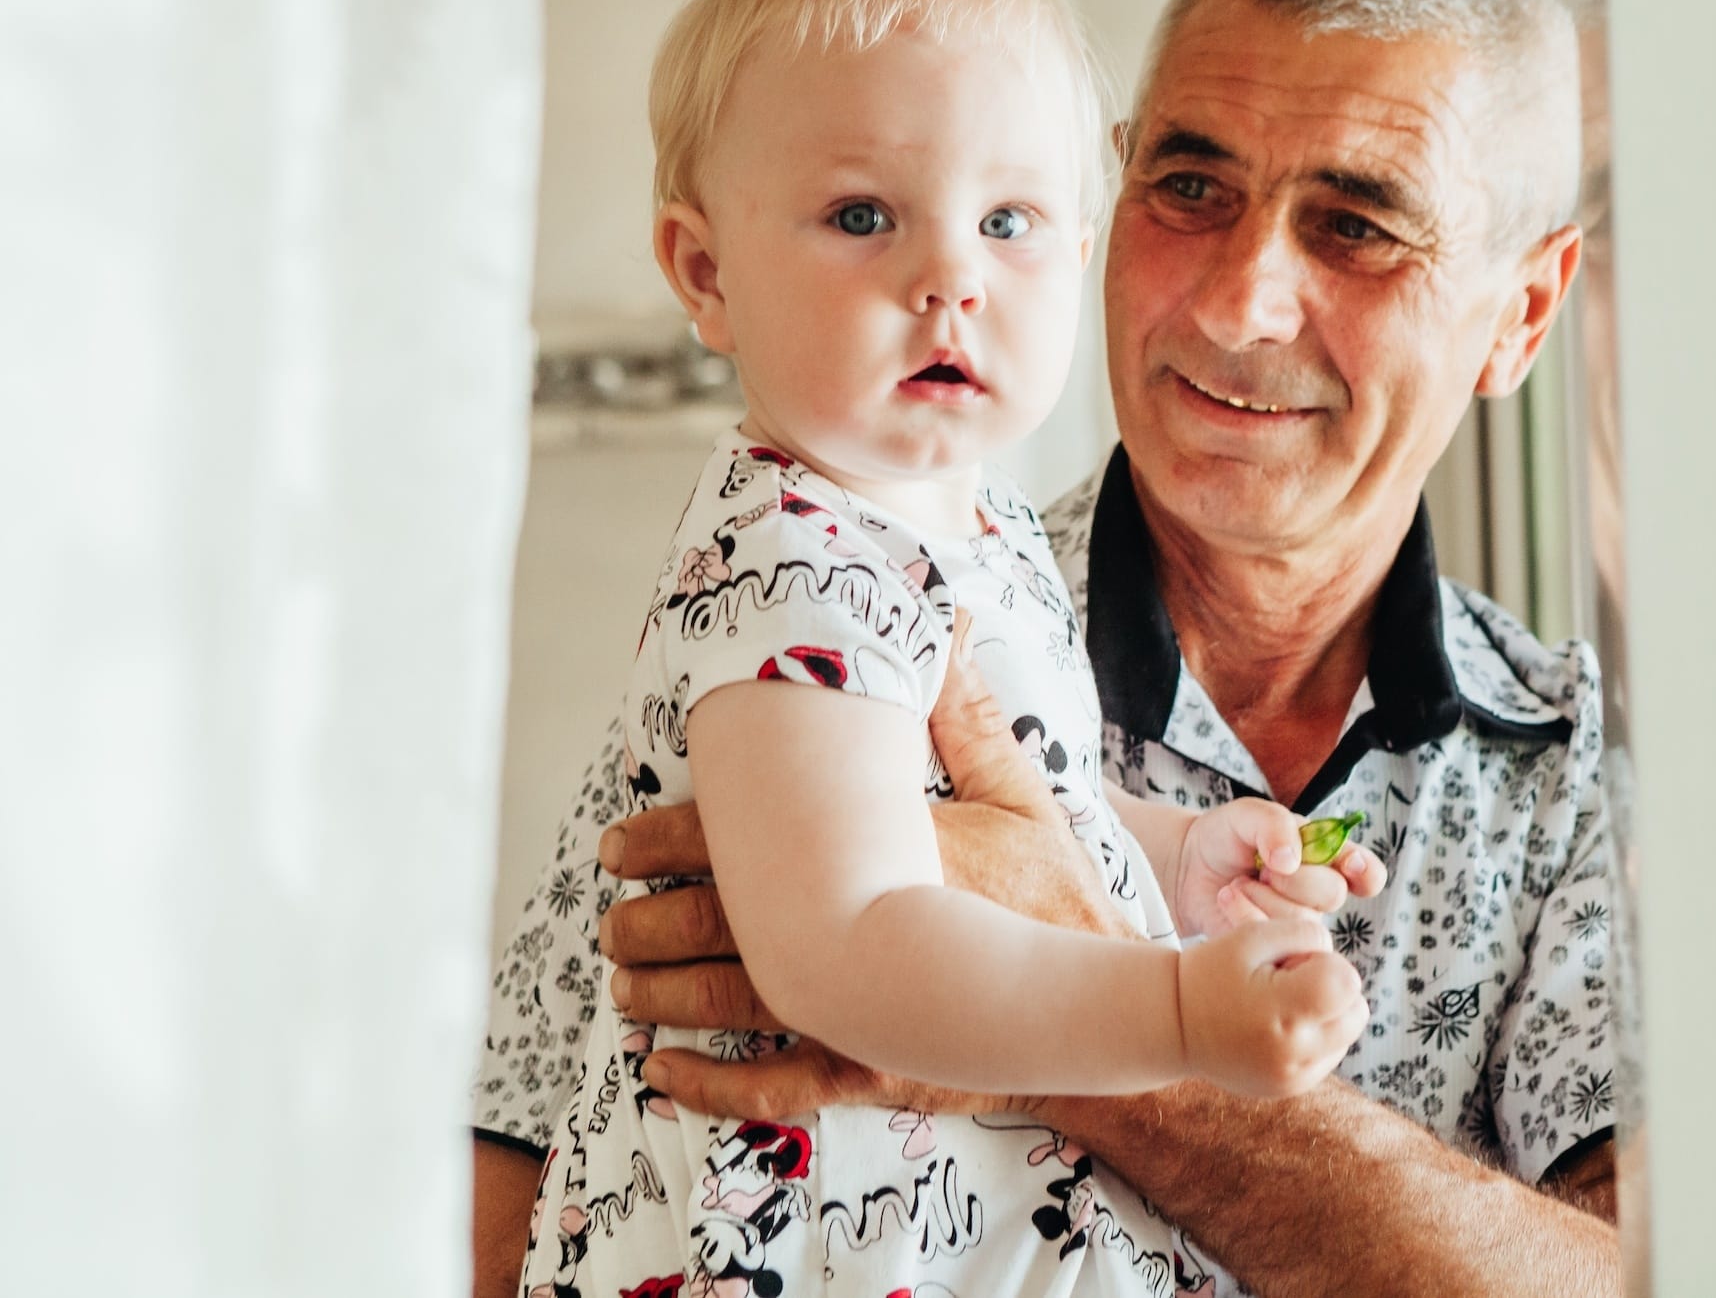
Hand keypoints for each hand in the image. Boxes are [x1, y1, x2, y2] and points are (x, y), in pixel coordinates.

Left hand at [596, 608, 1124, 1120]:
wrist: (1106, 1004)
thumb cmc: (1058, 897)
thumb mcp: (1024, 798)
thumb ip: (969, 716)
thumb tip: (950, 624)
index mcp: (879, 860)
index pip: (749, 842)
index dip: (671, 840)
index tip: (621, 838)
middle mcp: (859, 936)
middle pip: (721, 930)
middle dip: (650, 921)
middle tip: (610, 914)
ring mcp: (862, 1015)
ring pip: (733, 1009)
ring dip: (664, 993)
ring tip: (622, 980)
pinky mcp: (873, 1074)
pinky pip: (775, 1091)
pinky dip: (712, 1087)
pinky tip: (666, 1074)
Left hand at [1172, 798, 1387, 936]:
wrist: (1188, 868)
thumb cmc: (1226, 836)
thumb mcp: (1247, 814)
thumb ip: (1274, 825)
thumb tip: (1292, 859)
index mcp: (1324, 856)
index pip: (1366, 871)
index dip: (1365, 871)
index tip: (1350, 865)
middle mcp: (1319, 893)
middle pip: (1333, 893)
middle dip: (1295, 879)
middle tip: (1261, 867)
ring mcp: (1299, 923)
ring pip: (1304, 921)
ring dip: (1263, 897)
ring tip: (1237, 884)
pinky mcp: (1276, 947)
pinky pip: (1278, 944)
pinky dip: (1248, 917)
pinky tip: (1230, 902)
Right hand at [1175, 916, 1366, 1098]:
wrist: (1172, 1025)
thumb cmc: (1210, 973)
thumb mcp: (1251, 936)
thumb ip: (1304, 935)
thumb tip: (1337, 958)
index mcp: (1284, 1013)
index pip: (1347, 981)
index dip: (1324, 962)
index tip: (1290, 963)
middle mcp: (1296, 1054)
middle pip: (1356, 1010)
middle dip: (1332, 988)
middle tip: (1289, 982)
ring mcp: (1296, 1078)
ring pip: (1347, 1033)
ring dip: (1327, 1013)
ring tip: (1281, 1005)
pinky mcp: (1293, 1089)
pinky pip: (1329, 1054)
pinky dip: (1314, 1036)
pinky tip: (1278, 1026)